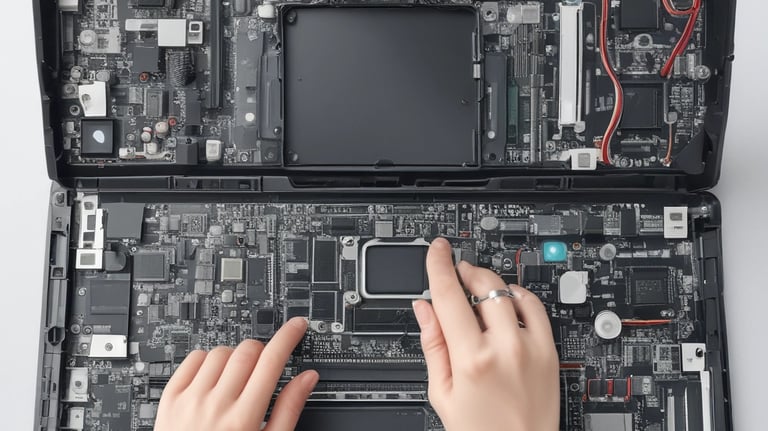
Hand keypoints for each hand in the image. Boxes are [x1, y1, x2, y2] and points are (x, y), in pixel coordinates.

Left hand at [154, 317, 317, 430]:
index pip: (272, 362)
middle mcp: (216, 405)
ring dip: (235, 356)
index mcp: (244, 418)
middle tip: (264, 366)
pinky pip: (193, 358)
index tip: (296, 326)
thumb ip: (288, 410)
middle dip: (262, 351)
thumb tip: (306, 379)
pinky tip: (214, 376)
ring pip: (221, 351)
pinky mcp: (170, 398)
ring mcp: (190, 400)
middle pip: (247, 351)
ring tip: (237, 377)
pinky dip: (208, 360)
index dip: (288, 337)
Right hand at [413, 238, 559, 430]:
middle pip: (484, 286)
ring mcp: (532, 348)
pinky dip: (519, 296)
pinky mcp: (549, 352)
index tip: (438, 249)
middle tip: (456, 269)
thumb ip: (433, 345)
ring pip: (510, 292)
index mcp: (472, 359)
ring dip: (491, 282)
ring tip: (478, 286)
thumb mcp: (442, 393)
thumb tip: (424, 309)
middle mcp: (505, 348)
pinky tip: (507, 299)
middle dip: (466, 270)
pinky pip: (536, 307)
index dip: (440, 265)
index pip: (450, 296)